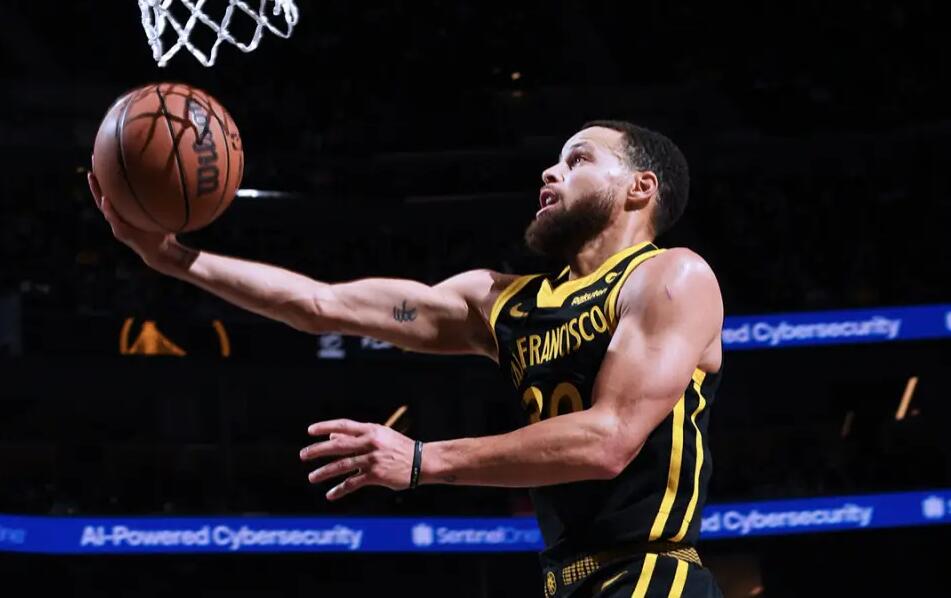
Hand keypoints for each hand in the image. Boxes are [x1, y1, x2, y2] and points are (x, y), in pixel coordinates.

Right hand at [87, 170, 180, 271]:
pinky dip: (109, 210)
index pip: (113, 192)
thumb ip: (164, 198)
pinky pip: (114, 220)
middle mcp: (118, 216)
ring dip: (97, 192)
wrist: (162, 251)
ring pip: (103, 206)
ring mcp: (118, 224)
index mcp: (125, 211)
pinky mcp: (122, 233)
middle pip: (103, 195)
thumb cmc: (164, 230)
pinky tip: (106, 200)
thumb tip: (176, 178)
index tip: (103, 160)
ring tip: (93, 178)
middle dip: (97, 181)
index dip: (107, 178)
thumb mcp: (163, 212)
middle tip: (93, 163)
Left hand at [299, 419, 415, 500]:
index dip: (326, 427)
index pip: (344, 425)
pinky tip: (330, 495)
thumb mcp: (380, 436)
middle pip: (338, 445)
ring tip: (312, 477)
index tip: (310, 430)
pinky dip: (340, 490)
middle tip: (303, 455)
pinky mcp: (376, 476)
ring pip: (342, 465)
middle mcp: (370, 443)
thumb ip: (357, 436)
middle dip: (318, 450)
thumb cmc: (399, 447)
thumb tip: (332, 437)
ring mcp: (373, 459)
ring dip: (324, 472)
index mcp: (371, 430)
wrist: (422, 461)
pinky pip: (353, 483)